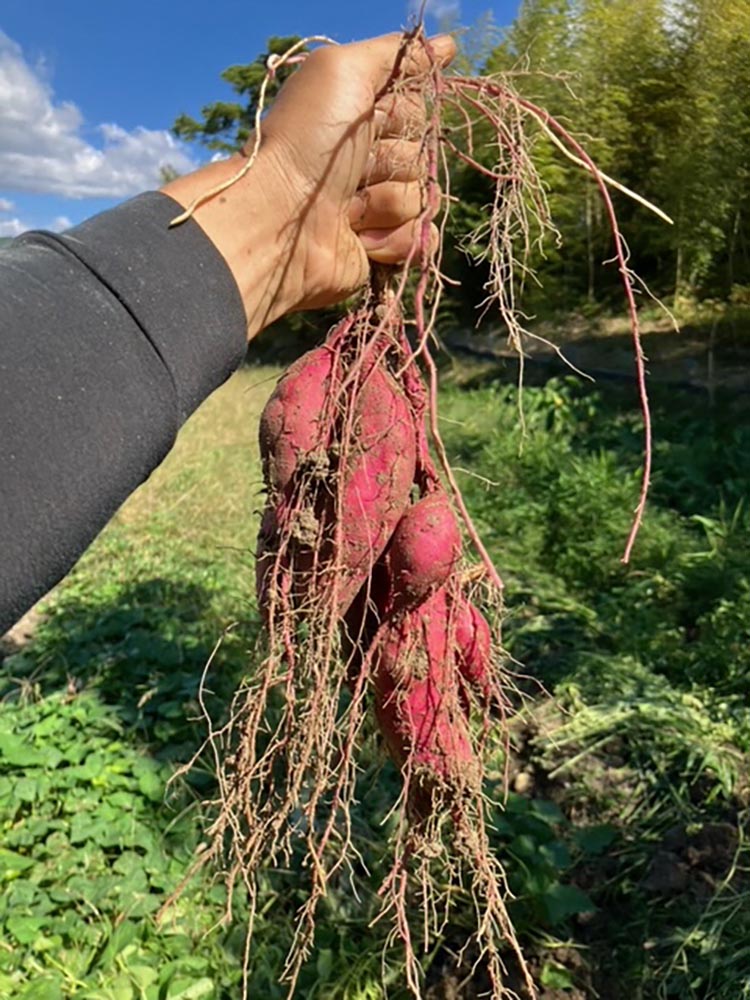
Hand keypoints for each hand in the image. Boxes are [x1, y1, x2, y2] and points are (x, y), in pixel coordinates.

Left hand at [260, 32, 455, 307]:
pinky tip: (362, 239)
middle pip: (424, 156)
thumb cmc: (305, 143)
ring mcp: (376, 209)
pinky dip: (397, 240)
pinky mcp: (382, 250)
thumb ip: (396, 53)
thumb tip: (449, 45)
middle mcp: (370, 162)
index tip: (372, 120)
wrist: (278, 223)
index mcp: (361, 119)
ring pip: (425, 199)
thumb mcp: (342, 71)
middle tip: (356, 169)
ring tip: (349, 209)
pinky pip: (422, 240)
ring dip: (388, 203)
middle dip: (395, 162)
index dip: (402, 116)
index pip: (417, 109)